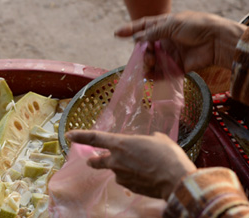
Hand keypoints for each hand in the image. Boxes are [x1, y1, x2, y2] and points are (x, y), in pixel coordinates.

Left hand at [65, 130, 196, 199]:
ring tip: (141, 167)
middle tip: (92, 160)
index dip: (80, 136)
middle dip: (94, 160)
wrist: (176, 181)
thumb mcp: (158, 140)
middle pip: (96, 161)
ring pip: (115, 171)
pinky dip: (132, 178)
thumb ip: (146, 140)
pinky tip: (146, 177)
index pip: (94, 138)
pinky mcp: (128, 188)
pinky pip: (126, 180)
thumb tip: (148, 142)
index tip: (69, 135)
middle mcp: (116, 161)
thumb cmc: (168, 156)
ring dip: (122, 169)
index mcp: (120, 144)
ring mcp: (120, 176)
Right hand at [115, 11, 245, 72]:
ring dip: (146, 64)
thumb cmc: (197, 26)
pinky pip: (161, 74)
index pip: (143, 27)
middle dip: (141, 52)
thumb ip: (153, 32)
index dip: (130, 30)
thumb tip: (137, 39)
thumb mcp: (172, 24)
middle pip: (145, 48)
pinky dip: (154, 76)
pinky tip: (149, 76)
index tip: (116, 34)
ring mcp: (170, 54)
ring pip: (151, 61)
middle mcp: (165, 40)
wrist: (216, 41)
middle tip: (146, 54)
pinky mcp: (176, 67)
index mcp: (164, 26)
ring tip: (149, 64)